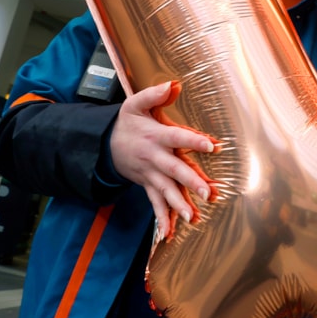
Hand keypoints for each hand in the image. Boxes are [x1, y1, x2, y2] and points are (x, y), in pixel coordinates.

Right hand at [109, 81, 216, 238]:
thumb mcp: (135, 103)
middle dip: (190, 182)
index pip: (177, 137)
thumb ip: (154, 94)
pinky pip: (155, 203)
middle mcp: (155, 158)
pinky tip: (169, 233)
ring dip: (179, 205)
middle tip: (206, 193)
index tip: (212, 145)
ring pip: (166, 191)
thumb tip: (174, 84)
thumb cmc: (127, 123)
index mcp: (156, 136)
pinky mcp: (148, 185)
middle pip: (174, 170)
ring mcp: (151, 174)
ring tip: (193, 218)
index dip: (194, 141)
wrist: (105, 145)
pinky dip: (162, 218)